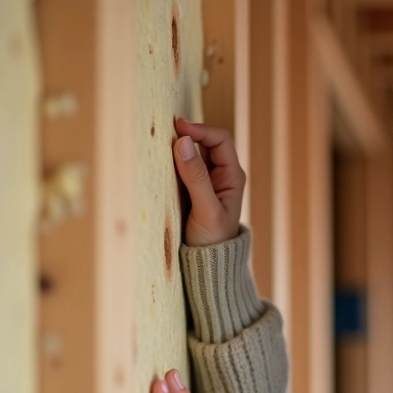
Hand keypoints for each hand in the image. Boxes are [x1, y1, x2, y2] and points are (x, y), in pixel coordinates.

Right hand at [172, 117, 245, 246]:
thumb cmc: (213, 240)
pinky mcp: (190, 188)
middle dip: (188, 135)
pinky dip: (171, 161)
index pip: (220, 140)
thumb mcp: (206, 209)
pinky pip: (181, 167)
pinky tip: (160, 162)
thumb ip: (196, 177)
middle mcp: (221, 174)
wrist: (207, 265)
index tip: (178, 128)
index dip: (201, 130)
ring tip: (160, 145)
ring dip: (179, 148)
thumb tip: (183, 142)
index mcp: (232, 176)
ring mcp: (205, 181)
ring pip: (192, 153)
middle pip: (206, 142)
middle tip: (164, 133)